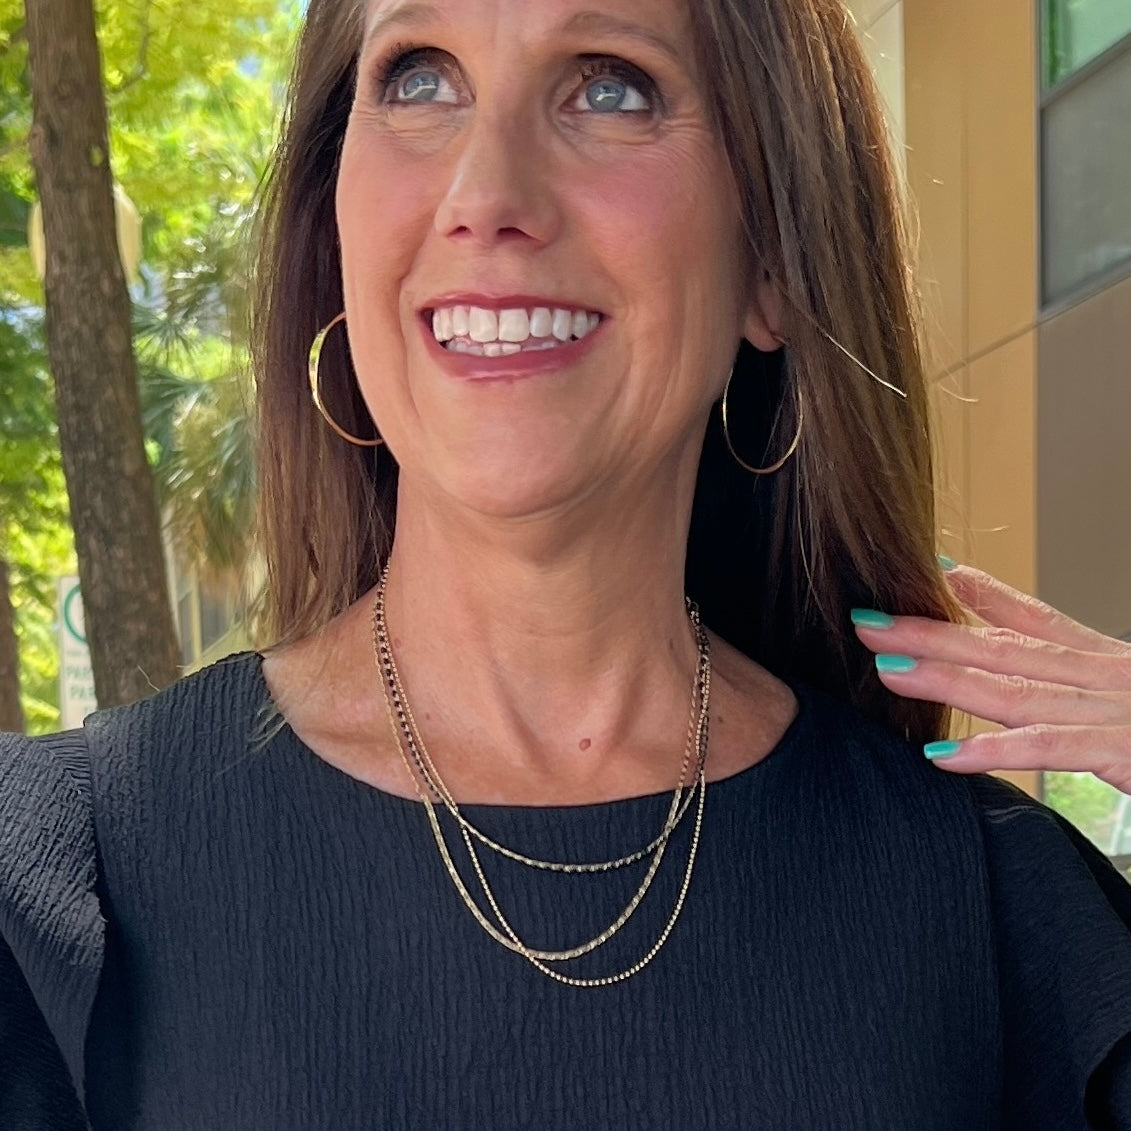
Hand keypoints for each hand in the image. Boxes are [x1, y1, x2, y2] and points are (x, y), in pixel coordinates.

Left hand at [850, 564, 1130, 793]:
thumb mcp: (1129, 703)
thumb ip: (1082, 695)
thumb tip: (1040, 693)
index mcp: (1105, 664)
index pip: (1032, 618)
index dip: (979, 592)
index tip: (927, 570)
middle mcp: (1105, 677)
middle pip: (1002, 648)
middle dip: (929, 634)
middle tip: (868, 622)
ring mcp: (1113, 711)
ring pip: (1013, 691)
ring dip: (944, 680)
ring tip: (886, 671)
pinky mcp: (1124, 751)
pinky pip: (1048, 748)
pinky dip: (993, 750)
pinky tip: (942, 754)